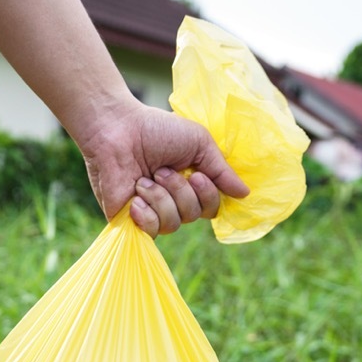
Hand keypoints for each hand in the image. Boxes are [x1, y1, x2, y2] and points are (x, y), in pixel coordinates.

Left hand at [77, 102, 249, 236]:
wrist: (116, 129)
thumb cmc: (156, 129)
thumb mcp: (199, 143)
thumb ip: (221, 170)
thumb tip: (245, 194)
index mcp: (190, 184)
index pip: (211, 208)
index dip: (208, 196)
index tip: (197, 175)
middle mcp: (172, 201)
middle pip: (194, 216)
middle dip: (180, 192)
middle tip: (161, 170)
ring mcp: (151, 211)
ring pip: (173, 224)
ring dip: (161, 198)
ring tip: (143, 180)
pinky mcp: (130, 220)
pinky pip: (151, 232)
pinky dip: (147, 214)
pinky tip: (135, 199)